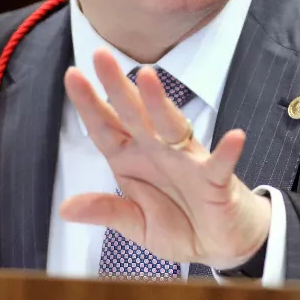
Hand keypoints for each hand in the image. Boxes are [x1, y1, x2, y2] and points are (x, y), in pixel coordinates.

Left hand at [58, 48, 270, 269]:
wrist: (217, 243)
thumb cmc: (176, 223)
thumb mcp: (135, 223)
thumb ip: (107, 211)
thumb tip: (64, 209)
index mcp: (131, 159)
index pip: (105, 127)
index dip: (89, 103)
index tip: (72, 74)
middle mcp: (157, 150)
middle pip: (134, 114)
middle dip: (117, 86)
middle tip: (101, 56)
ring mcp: (187, 161)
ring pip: (171, 126)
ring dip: (160, 102)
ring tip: (148, 77)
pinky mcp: (215, 179)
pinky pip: (220, 163)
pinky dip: (227, 151)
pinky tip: (234, 137)